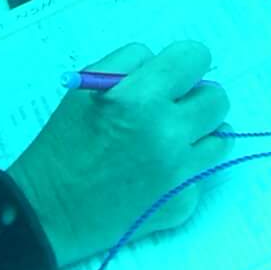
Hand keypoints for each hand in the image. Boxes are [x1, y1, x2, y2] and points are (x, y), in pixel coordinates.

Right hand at [8, 40, 228, 268]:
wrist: (50, 212)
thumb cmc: (64, 143)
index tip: (174, 75)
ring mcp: (180, 174)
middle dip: (195, 99)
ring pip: (220, 137)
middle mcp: (168, 135)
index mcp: (141, 98)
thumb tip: (171, 66)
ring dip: (198, 134)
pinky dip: (184, 170)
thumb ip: (132, 63)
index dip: (185, 63)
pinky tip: (154, 175)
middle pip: (217, 99)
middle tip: (171, 110)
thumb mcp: (87, 86)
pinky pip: (202, 173)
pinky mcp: (183, 203)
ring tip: (166, 142)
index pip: (197, 58)